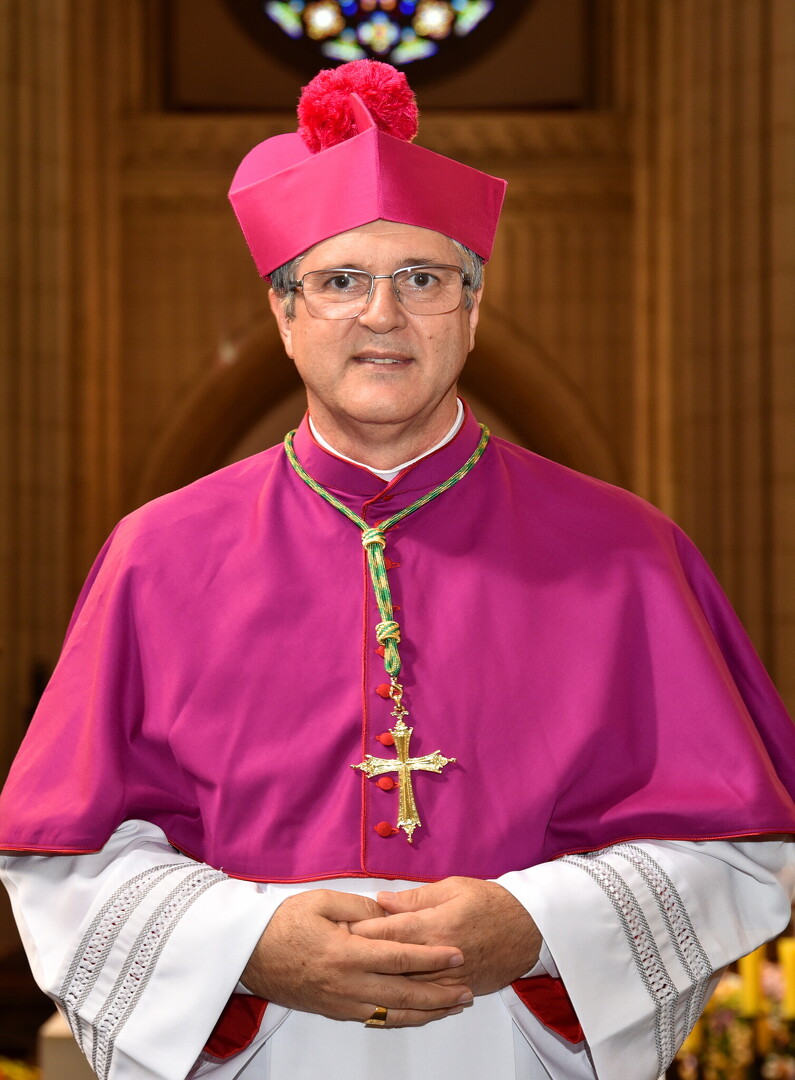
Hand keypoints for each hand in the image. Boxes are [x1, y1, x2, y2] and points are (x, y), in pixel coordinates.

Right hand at [242, 888, 471, 1026]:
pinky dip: (402, 1019)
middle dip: (440, 994)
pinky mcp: (335, 1012)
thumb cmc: (283, 923)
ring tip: (452, 1007)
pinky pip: (376, 1020)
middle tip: (467, 991)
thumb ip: (361, 909)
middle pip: (404, 994)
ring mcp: (342, 1003)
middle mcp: (348, 984)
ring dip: (427, 1012)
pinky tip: (417, 1014)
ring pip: (393, 1014)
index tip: (457, 955)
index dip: (432, 958)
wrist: (247, 954)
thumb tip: (391, 914)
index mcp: (347, 953)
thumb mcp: (323, 901)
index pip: (400, 958)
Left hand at [349, 877, 540, 996]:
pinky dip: (407, 1003)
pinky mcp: (461, 990)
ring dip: (381, 984)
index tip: (340, 932)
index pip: (390, 932)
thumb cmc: (491, 902)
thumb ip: (415, 897)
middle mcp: (441, 955)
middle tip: (338, 959)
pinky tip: (388, 1003)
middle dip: (365, 960)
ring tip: (355, 981)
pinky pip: (428, 1002)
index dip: (363, 933)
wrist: (531, 928)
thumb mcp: (453, 887)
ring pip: (408, 987)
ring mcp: (451, 978)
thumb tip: (382, 900)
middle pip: (393, 962)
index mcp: (436, 925)